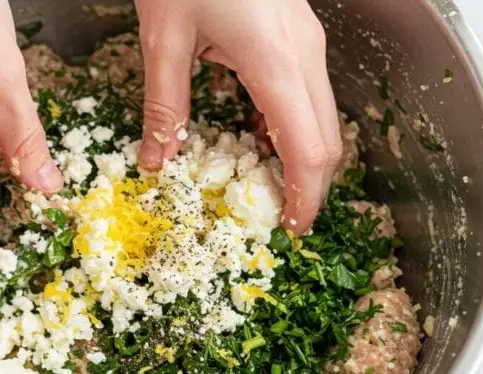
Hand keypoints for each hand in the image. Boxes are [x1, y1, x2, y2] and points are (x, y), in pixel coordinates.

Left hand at [135, 0, 341, 234]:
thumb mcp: (164, 40)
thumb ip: (164, 107)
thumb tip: (156, 162)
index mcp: (275, 63)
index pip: (308, 151)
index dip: (304, 198)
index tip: (290, 230)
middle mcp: (303, 56)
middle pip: (325, 140)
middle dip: (306, 186)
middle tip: (274, 217)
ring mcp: (306, 42)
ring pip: (320, 117)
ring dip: (298, 156)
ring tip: (259, 185)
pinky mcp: (297, 34)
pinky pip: (305, 93)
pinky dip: (289, 125)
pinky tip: (255, 136)